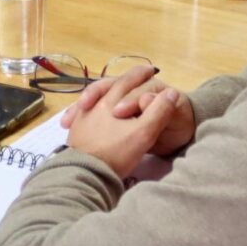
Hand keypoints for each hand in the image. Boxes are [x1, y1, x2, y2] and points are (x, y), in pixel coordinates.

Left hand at [62, 63, 198, 157]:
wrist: (87, 174)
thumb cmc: (117, 152)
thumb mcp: (144, 133)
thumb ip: (158, 111)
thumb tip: (171, 92)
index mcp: (112, 100)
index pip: (129, 79)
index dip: (142, 74)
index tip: (151, 70)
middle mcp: (94, 103)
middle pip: (108, 85)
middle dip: (122, 81)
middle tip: (126, 80)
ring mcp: (81, 116)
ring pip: (93, 97)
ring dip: (101, 92)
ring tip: (107, 92)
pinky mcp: (75, 130)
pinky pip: (82, 112)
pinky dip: (88, 107)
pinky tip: (88, 113)